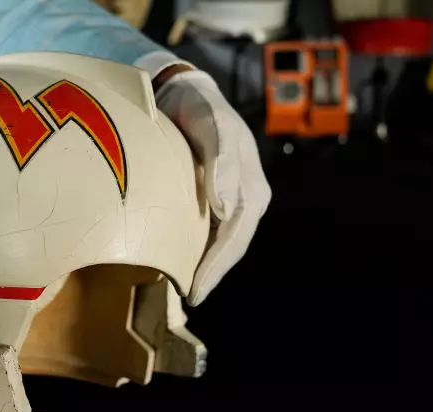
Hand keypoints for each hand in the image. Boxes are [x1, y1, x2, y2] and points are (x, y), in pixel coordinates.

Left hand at [152, 63, 271, 304]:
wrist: (187, 91)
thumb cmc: (200, 107)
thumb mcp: (211, 125)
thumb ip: (220, 159)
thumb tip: (225, 205)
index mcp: (251, 187)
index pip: (235, 238)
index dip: (217, 266)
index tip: (197, 290)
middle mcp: (245, 197)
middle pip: (231, 246)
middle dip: (213, 274)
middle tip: (190, 297)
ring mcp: (231, 197)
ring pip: (222, 240)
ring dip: (207, 264)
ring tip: (185, 286)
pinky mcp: (215, 195)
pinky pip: (210, 228)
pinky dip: (199, 247)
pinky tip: (181, 257)